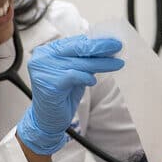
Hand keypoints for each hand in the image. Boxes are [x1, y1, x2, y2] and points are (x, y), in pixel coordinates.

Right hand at [16, 36, 122, 154]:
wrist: (47, 120)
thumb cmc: (61, 96)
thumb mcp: (74, 73)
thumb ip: (83, 60)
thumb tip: (105, 48)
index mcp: (48, 50)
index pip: (75, 41)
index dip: (95, 41)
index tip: (112, 42)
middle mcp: (43, 56)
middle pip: (77, 48)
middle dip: (100, 47)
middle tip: (118, 46)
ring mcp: (44, 68)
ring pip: (79, 62)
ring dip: (101, 63)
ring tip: (117, 64)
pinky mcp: (49, 82)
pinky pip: (74, 76)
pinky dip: (86, 78)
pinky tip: (93, 81)